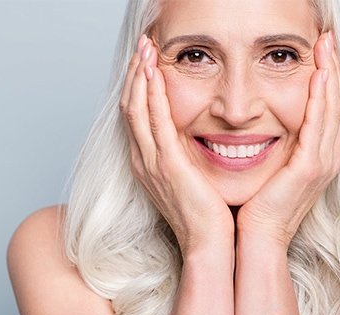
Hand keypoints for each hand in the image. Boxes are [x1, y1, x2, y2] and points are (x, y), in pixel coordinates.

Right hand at [122, 35, 235, 252]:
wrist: (209, 244)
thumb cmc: (208, 217)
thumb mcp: (193, 180)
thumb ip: (189, 158)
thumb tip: (197, 140)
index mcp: (149, 163)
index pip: (137, 115)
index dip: (138, 86)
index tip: (145, 61)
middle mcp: (144, 160)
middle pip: (130, 106)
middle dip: (134, 73)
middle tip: (142, 46)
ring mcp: (152, 162)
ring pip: (137, 108)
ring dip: (140, 75)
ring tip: (145, 49)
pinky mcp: (167, 164)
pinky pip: (155, 121)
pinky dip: (152, 94)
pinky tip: (155, 73)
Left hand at [236, 33, 339, 246]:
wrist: (256, 238)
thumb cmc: (256, 206)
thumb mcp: (269, 167)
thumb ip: (274, 144)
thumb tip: (259, 118)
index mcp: (318, 156)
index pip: (327, 108)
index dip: (327, 77)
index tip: (322, 50)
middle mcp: (327, 157)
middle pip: (335, 102)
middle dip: (333, 67)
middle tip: (328, 38)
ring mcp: (323, 162)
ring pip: (332, 108)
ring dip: (330, 74)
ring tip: (326, 47)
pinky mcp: (312, 168)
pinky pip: (320, 124)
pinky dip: (321, 98)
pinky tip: (319, 75)